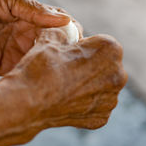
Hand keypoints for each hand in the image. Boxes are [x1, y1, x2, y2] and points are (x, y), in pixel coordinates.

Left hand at [0, 0, 70, 74]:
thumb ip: (34, 9)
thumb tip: (65, 19)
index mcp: (28, 14)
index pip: (57, 21)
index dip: (69, 27)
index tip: (78, 35)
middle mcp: (25, 32)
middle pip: (53, 42)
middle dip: (64, 48)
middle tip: (72, 55)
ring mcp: (16, 49)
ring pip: (41, 58)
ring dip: (51, 62)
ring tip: (61, 67)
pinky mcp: (4, 65)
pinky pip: (23, 70)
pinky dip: (33, 73)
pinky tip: (41, 74)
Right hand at [4, 29, 126, 129]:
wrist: (27, 101)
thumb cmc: (41, 66)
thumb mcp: (52, 36)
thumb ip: (66, 29)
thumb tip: (67, 27)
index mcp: (111, 49)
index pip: (101, 42)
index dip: (84, 45)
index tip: (69, 51)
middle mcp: (118, 75)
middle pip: (105, 64)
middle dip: (90, 64)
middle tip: (65, 67)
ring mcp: (110, 100)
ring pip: (101, 85)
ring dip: (87, 83)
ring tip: (63, 83)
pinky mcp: (101, 118)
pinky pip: (94, 104)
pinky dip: (83, 101)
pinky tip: (65, 98)